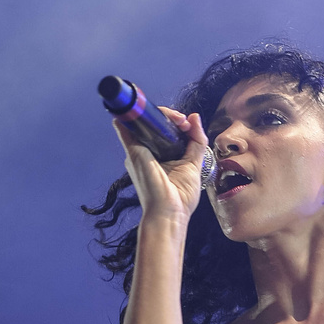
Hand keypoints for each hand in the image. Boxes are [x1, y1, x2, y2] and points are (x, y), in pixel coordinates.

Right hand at [113, 108, 208, 223]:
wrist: (168, 214)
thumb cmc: (179, 198)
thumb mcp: (193, 165)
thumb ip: (196, 142)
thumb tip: (194, 118)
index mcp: (160, 156)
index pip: (165, 130)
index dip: (176, 122)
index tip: (188, 125)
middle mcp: (146, 152)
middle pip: (154, 124)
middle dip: (171, 116)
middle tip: (184, 122)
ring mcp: (138, 152)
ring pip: (144, 122)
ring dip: (161, 114)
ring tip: (178, 119)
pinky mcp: (134, 153)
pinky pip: (128, 128)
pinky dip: (134, 115)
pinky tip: (145, 109)